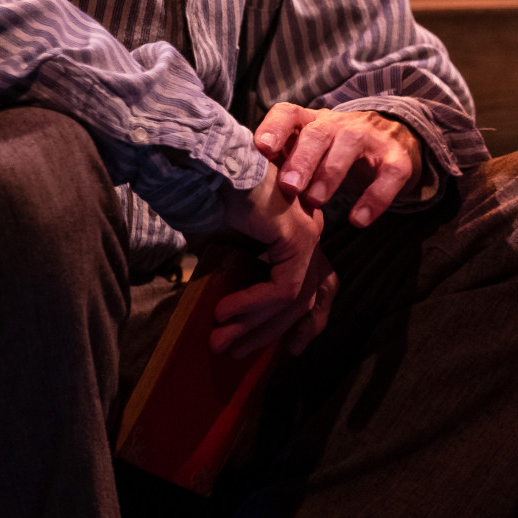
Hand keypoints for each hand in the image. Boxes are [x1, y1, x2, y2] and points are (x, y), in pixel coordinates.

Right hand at [212, 164, 335, 357]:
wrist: (199, 163)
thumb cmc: (205, 196)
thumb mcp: (221, 246)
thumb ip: (233, 276)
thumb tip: (227, 315)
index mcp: (296, 232)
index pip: (318, 284)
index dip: (307, 322)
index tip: (289, 350)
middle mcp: (309, 230)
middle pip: (309, 297)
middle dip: (271, 333)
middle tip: (236, 354)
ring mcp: (308, 231)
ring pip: (294, 298)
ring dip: (255, 326)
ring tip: (220, 341)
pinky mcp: (297, 235)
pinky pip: (283, 287)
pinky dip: (254, 306)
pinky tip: (224, 312)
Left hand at [252, 104, 423, 226]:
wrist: (393, 139)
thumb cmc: (335, 153)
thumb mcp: (309, 152)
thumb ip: (282, 163)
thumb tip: (238, 186)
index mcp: (312, 122)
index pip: (288, 114)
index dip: (274, 128)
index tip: (260, 148)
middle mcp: (340, 124)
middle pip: (318, 132)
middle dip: (301, 158)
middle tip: (288, 186)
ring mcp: (370, 139)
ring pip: (349, 147)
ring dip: (330, 174)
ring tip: (315, 201)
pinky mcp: (397, 159)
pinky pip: (388, 175)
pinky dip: (374, 198)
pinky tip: (358, 220)